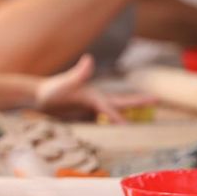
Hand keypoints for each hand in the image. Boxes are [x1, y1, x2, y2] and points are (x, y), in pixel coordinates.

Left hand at [35, 55, 156, 122]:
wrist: (38, 95)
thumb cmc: (51, 88)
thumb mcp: (65, 82)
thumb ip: (77, 74)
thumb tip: (89, 58)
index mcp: (94, 96)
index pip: (110, 108)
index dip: (118, 117)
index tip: (127, 125)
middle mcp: (95, 102)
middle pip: (120, 104)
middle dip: (139, 103)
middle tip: (158, 99)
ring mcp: (90, 110)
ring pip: (112, 116)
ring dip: (126, 119)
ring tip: (144, 123)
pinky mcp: (83, 117)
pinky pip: (99, 125)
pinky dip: (109, 129)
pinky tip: (116, 136)